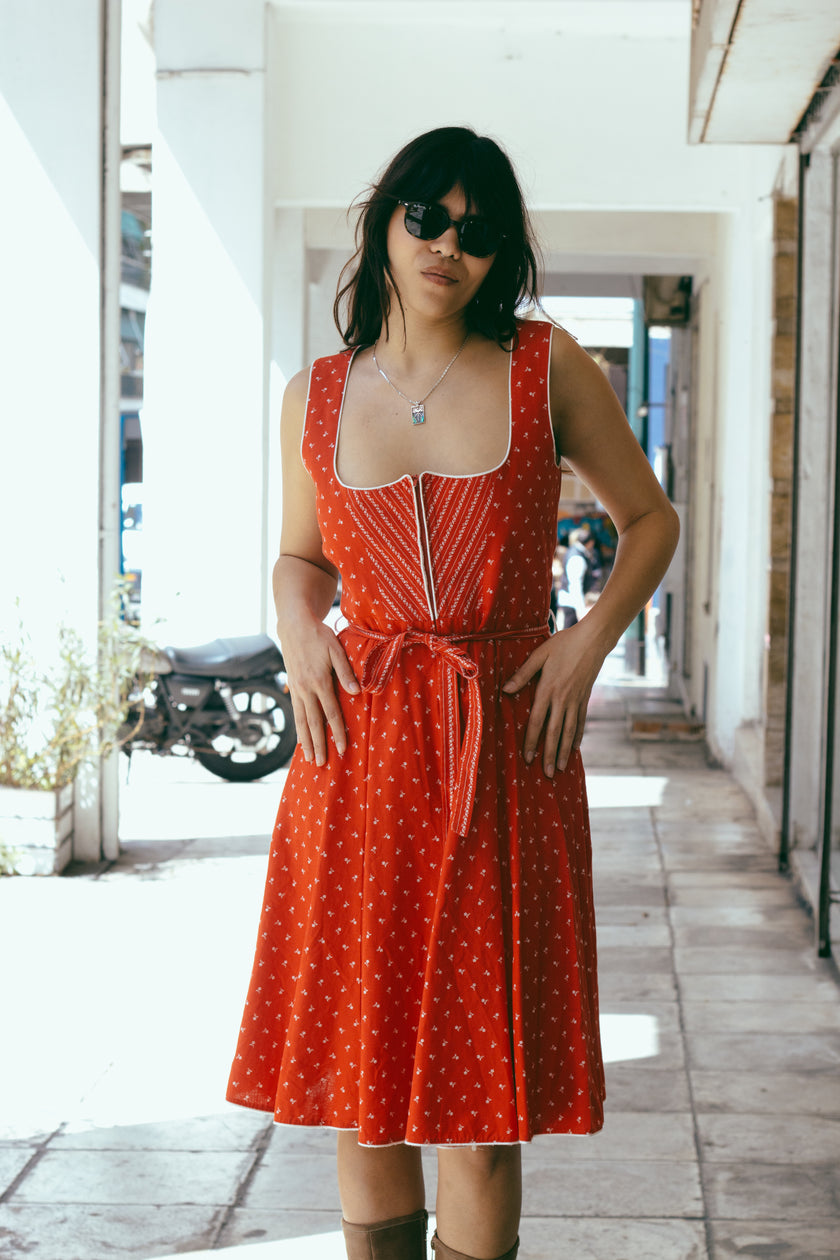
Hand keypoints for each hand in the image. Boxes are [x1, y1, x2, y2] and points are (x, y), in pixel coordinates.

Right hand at [280, 617, 358, 765]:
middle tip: (322, 764)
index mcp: (319, 680)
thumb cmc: (319, 636)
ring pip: (301, 721)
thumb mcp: (336, 650)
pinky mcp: (292, 687)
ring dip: (306, 741)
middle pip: (313, 723)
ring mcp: (296, 689)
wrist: (294, 626)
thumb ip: (345, 672)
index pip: (331, 713)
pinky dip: (298, 729)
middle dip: (319, 745)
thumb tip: (356, 692)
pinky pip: (295, 713)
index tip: (343, 749)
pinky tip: (300, 739)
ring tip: (309, 759)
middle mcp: (305, 689)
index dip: (337, 732)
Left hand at [501, 624, 604, 775]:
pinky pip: (581, 721)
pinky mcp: (585, 698)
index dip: (531, 741)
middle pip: (554, 732)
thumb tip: (505, 690)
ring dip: (564, 751)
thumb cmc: (563, 644)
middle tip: (547, 774)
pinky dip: (578, 736)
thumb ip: (523, 674)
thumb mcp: (539, 654)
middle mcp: (563, 699)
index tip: (527, 758)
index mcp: (548, 689)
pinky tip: (575, 748)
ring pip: (569, 731)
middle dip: (549, 754)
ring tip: (561, 768)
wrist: (593, 639)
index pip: (537, 721)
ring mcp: (576, 700)